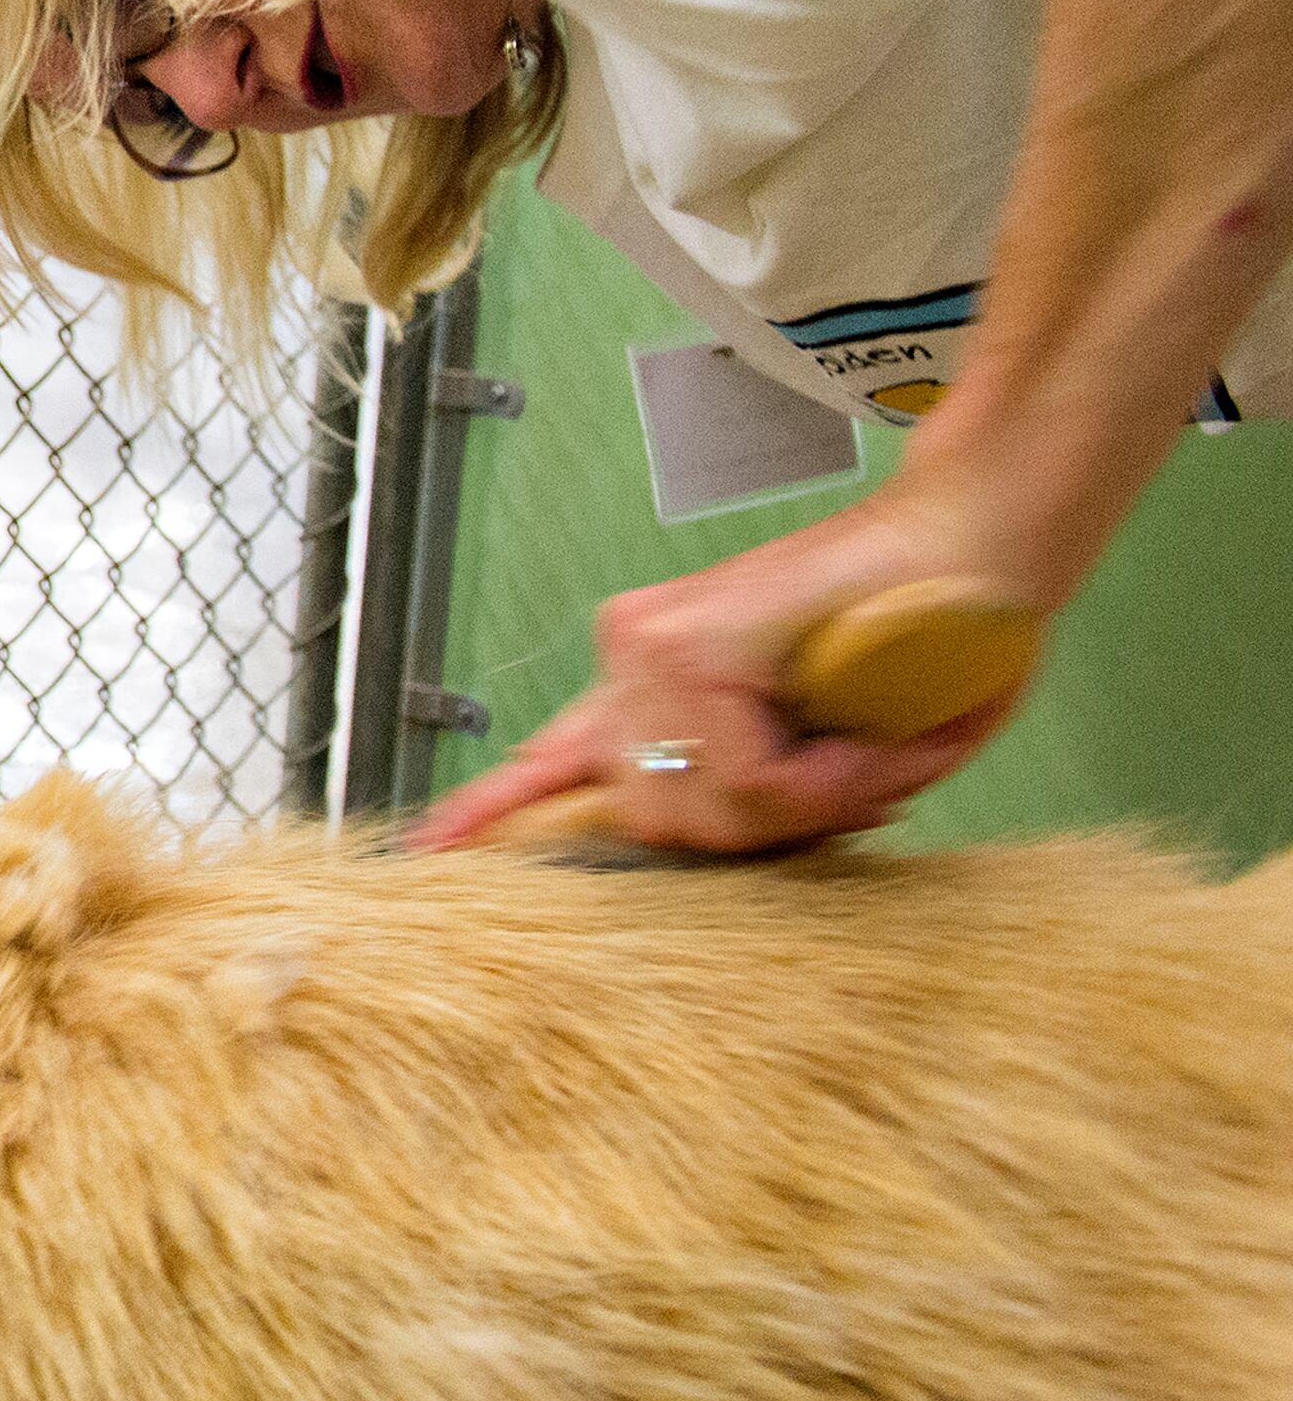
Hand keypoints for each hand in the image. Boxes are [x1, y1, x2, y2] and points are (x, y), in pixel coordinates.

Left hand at [410, 471, 1040, 855]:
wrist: (971, 550)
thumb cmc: (912, 651)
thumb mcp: (821, 746)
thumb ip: (756, 796)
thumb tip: (712, 845)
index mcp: (649, 686)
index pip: (549, 760)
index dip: (491, 811)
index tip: (429, 849)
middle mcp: (632, 659)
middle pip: (664, 826)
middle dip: (773, 830)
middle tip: (855, 781)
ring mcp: (651, 644)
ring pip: (710, 810)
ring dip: (812, 805)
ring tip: (867, 751)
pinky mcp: (690, 638)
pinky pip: (745, 774)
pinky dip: (819, 782)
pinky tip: (856, 751)